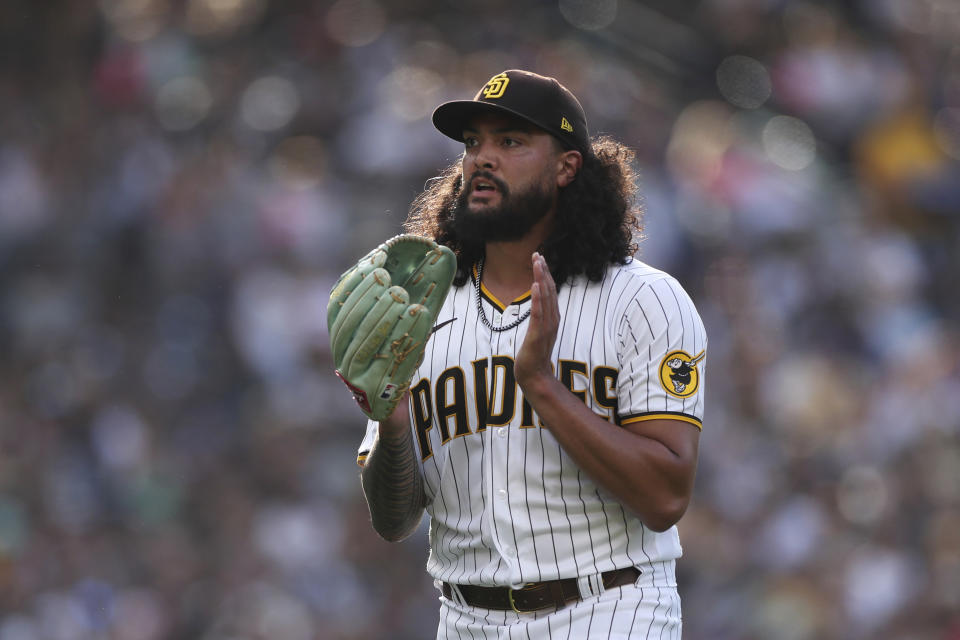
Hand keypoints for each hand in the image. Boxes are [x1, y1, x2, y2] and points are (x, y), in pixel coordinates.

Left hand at [515, 252, 558, 389]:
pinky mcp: (538, 335)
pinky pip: (538, 314)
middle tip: (537, 254)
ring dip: (541, 279)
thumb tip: (537, 303)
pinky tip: (535, 286)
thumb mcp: (538, 330)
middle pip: (549, 290)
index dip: (545, 274)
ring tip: (537, 263)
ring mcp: (546, 327)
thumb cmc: (534, 354)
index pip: (550, 291)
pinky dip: (538, 299)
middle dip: (543, 271)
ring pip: (545, 298)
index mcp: (553, 317)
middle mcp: (552, 319)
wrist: (534, 375)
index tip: (540, 258)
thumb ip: (540, 316)